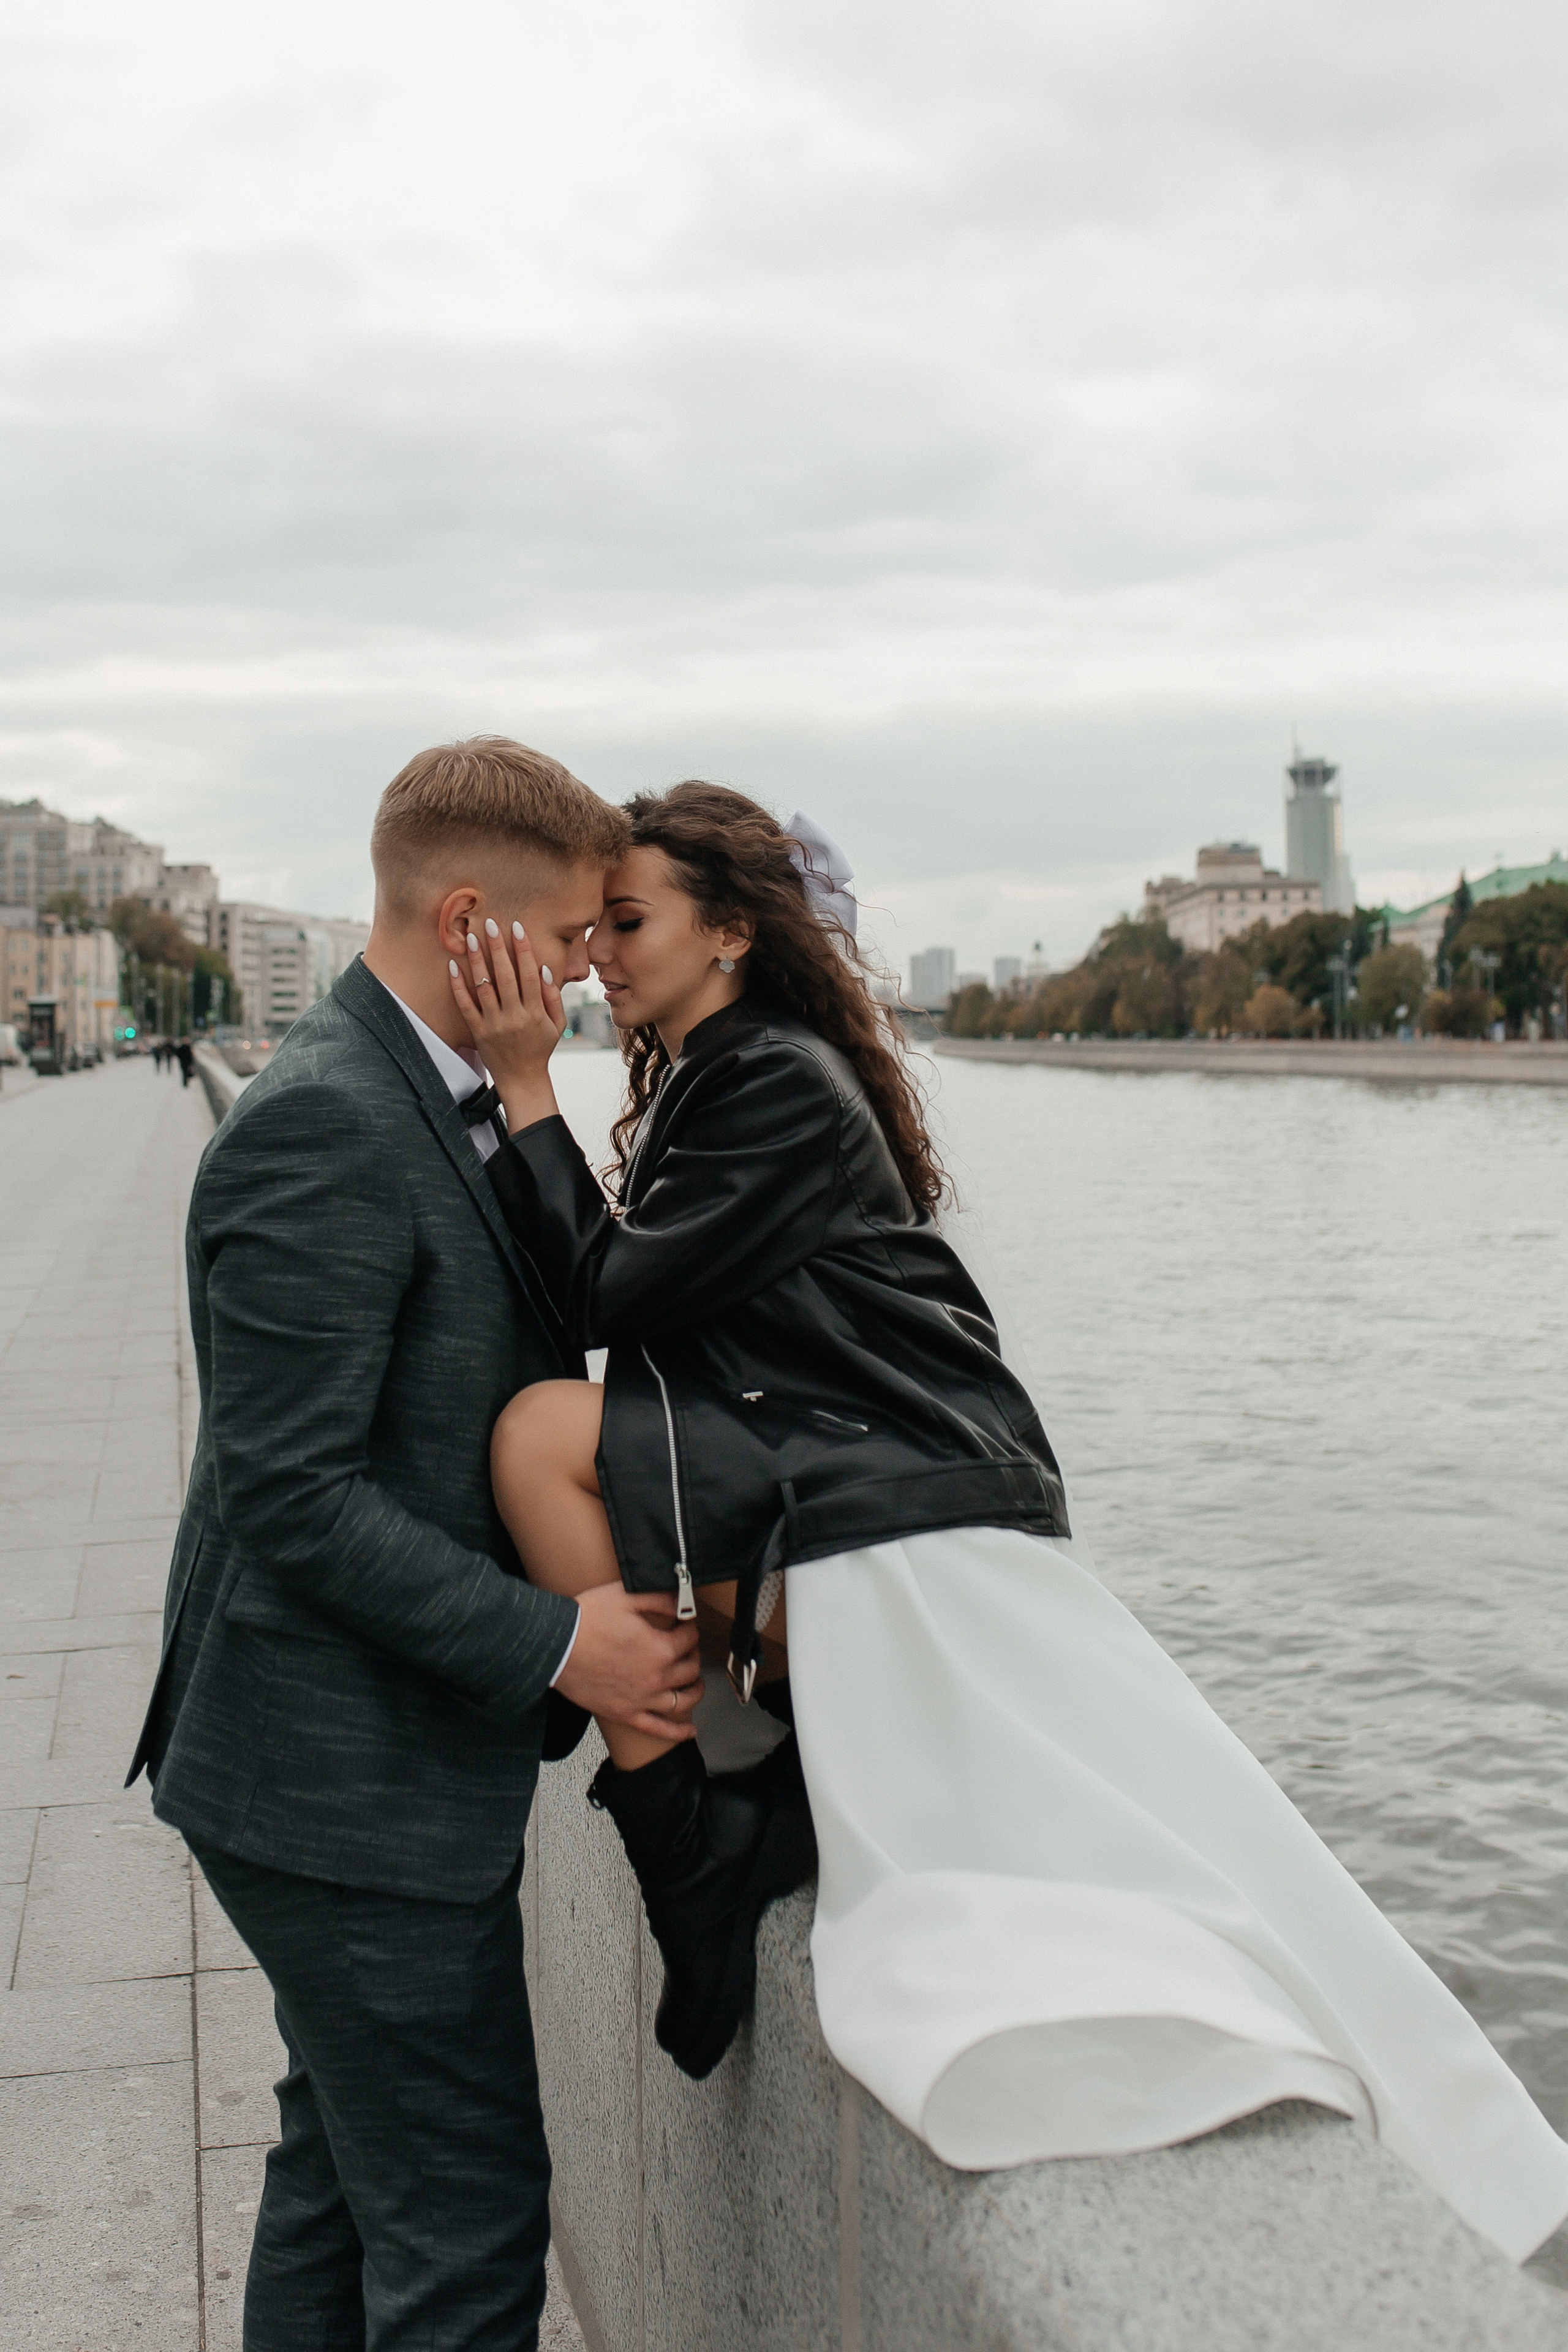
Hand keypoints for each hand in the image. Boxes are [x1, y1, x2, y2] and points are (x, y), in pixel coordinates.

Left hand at [448, 919, 563, 1131]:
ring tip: (470, 938)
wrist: (522, 1080)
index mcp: (536, 1013)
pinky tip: (453, 966)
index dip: (523, 950)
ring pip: (484, 987)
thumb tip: (542, 970)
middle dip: (498, 948)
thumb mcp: (557, 1025)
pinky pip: (466, 1006)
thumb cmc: (540, 1048)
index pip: (529, 974)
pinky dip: (458, 986)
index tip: (516, 928)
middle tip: (490, 924)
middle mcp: (515, 1017)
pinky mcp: (478, 1032)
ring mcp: (495, 1025)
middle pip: (506, 976)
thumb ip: (553, 998)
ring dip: (477, 961)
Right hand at [556, 1585, 703, 1742]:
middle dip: (692, 1653)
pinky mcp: (626, 1714)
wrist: (554, 1647)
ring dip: (695, 1690)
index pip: (689, 1637)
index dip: (689, 1626)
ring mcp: (642, 1700)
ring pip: (682, 1700)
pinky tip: (690, 1731)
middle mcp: (656, 1677)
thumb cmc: (586, 1620)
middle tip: (686, 1645)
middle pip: (690, 1667)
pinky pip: (658, 1729)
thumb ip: (660, 1598)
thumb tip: (683, 1602)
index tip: (684, 1622)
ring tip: (696, 1682)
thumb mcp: (626, 1596)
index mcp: (659, 1648)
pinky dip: (678, 1732)